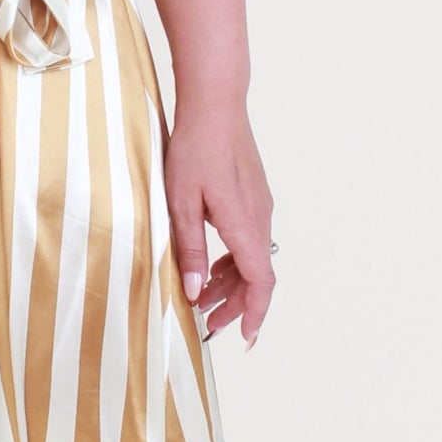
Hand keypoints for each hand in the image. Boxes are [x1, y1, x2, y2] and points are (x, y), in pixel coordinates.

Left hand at [163, 95, 275, 348]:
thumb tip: (193, 292)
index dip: (254, 313)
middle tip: (209, 325)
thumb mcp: (180, 202)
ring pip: (253, 258)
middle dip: (236, 305)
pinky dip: (233, 260)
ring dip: (231, 283)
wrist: (216, 104)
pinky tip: (211, 265)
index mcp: (244, 224)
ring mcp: (259, 206)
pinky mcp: (253, 196)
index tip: (245, 337)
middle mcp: (260, 218)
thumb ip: (188, 249)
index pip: (261, 282)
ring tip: (202, 298)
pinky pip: (249, 239)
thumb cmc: (195, 148)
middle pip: (257, 276)